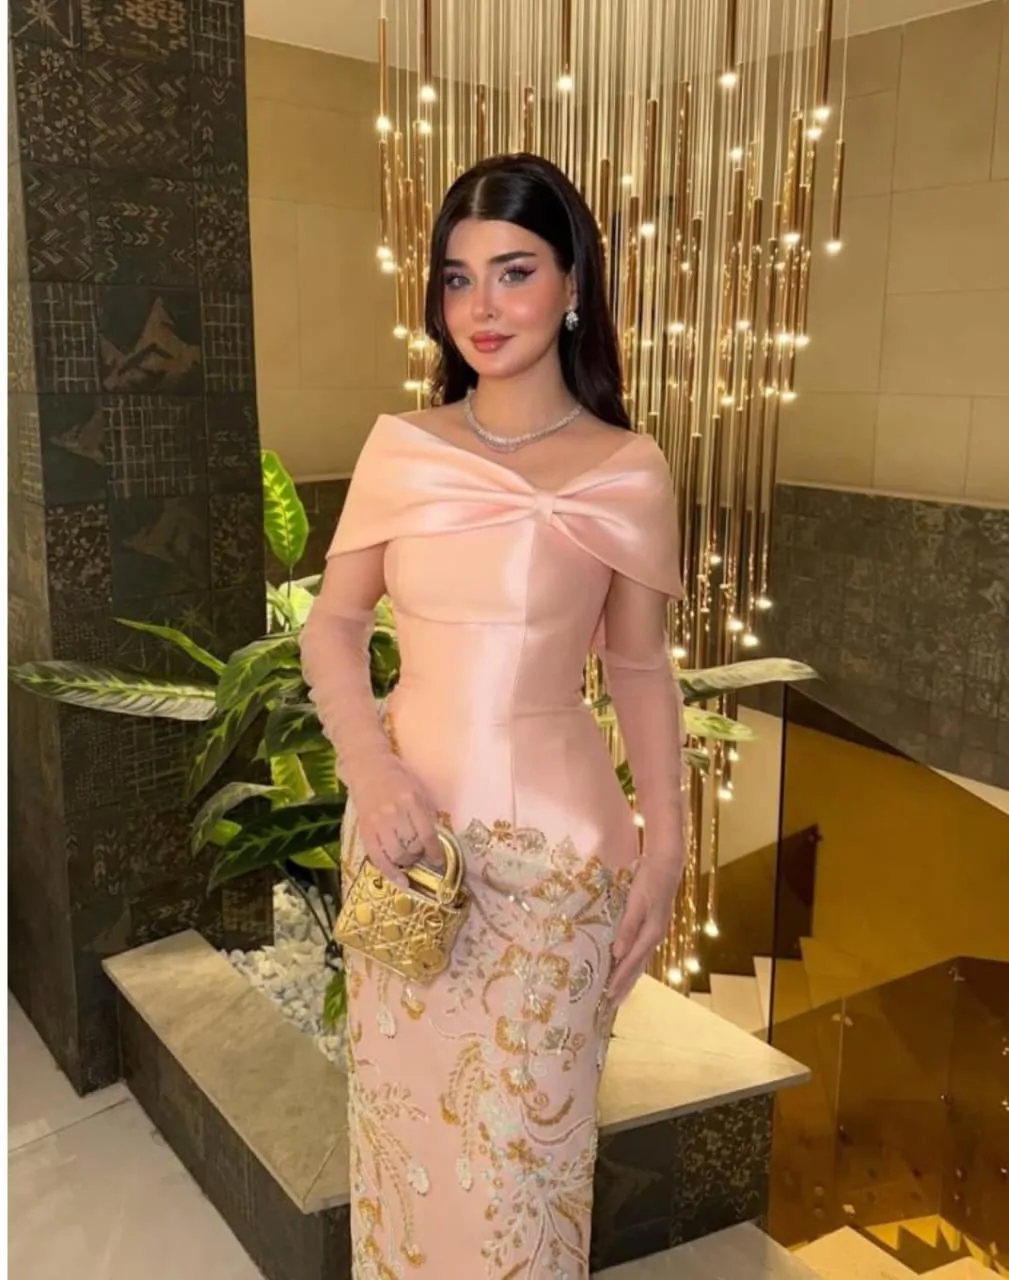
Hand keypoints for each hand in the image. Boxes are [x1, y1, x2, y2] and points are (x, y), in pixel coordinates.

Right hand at [355, 762, 442, 889]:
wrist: (368, 768)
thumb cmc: (397, 778)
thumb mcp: (419, 790)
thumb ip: (427, 813)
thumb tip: (437, 840)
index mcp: (410, 801)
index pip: (426, 833)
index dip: (435, 851)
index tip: (440, 861)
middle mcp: (393, 814)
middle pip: (411, 846)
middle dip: (420, 855)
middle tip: (422, 855)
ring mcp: (377, 824)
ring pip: (396, 855)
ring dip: (407, 862)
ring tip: (410, 859)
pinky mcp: (365, 832)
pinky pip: (377, 858)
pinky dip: (390, 873)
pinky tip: (401, 881)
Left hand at [606, 855, 682, 1004]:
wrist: (667, 865)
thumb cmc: (649, 881)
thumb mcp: (636, 902)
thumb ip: (627, 928)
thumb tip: (618, 954)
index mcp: (651, 934)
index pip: (631, 963)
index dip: (619, 980)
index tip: (607, 996)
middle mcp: (654, 937)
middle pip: (637, 968)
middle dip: (624, 986)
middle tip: (611, 1004)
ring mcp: (655, 933)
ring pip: (640, 962)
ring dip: (629, 978)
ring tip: (619, 993)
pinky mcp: (652, 927)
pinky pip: (641, 952)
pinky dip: (633, 964)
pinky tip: (627, 967)